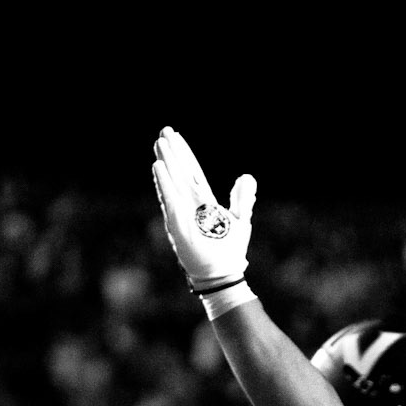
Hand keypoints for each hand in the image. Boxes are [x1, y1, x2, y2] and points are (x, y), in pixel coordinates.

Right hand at [152, 126, 256, 290]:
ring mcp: (181, 212)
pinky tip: (158, 166)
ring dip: (166, 162)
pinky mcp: (177, 222)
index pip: (192, 171)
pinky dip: (163, 183)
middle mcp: (189, 204)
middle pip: (179, 172)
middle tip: (164, 130)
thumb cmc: (229, 251)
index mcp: (203, 201)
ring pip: (172, 181)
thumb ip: (242, 198)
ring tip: (160, 143)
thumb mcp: (240, 220)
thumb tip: (247, 176)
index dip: (185, 154)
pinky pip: (168, 198)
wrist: (223, 274)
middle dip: (172, 152)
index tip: (176, 136)